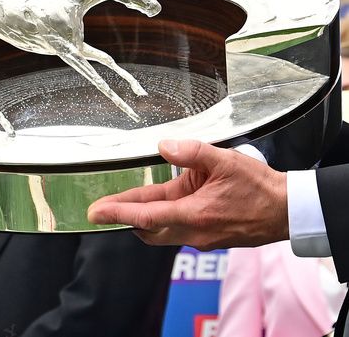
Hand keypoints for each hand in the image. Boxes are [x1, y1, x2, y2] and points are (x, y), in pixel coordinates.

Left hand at [87, 140, 288, 249]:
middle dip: (124, 217)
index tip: (95, 212)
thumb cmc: (260, 188)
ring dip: (143, 216)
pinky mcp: (207, 235)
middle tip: (102, 208)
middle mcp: (193, 232)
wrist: (287, 211)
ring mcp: (201, 237)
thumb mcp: (225, 161)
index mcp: (194, 214)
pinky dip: (162, 216)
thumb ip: (192, 151)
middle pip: (147, 228)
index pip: (145, 215)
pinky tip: (160, 202)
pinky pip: (177, 228)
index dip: (117, 212)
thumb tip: (164, 146)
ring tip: (124, 203)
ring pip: (161, 230)